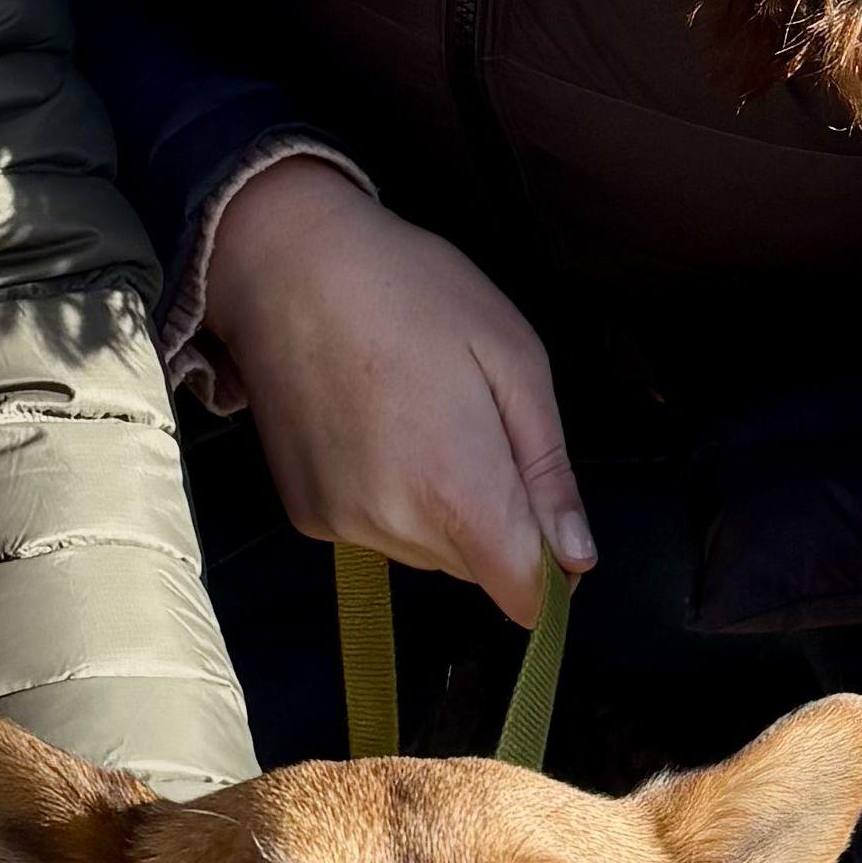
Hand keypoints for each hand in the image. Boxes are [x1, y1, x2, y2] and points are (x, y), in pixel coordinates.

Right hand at [201, 158, 592, 628]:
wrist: (285, 265)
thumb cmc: (413, 292)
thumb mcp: (513, 358)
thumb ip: (547, 470)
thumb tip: (576, 558)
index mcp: (457, 490)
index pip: (524, 597)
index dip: (552, 575)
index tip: (550, 525)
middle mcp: (395, 526)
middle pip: (478, 568)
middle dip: (496, 519)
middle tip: (473, 424)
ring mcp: (341, 525)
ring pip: (429, 551)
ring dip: (442, 509)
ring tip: (419, 417)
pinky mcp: (305, 515)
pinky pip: (377, 531)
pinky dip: (390, 498)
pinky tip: (375, 430)